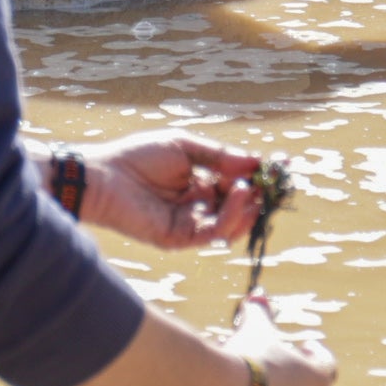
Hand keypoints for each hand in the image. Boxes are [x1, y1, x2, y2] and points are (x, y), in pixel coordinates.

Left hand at [77, 130, 265, 252]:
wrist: (102, 176)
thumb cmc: (137, 156)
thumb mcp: (184, 146)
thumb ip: (220, 156)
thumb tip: (255, 162)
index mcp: (200, 180)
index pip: (238, 181)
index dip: (260, 174)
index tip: (284, 163)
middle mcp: (199, 204)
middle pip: (239, 205)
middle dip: (259, 193)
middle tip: (272, 181)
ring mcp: (190, 223)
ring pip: (231, 223)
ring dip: (246, 207)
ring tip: (248, 188)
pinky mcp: (179, 238)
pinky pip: (213, 233)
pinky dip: (229, 218)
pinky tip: (235, 196)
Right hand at [227, 294, 336, 385]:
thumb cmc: (248, 356)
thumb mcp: (256, 329)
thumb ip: (259, 312)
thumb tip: (258, 294)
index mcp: (316, 380)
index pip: (327, 366)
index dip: (316, 355)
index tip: (303, 345)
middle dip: (293, 379)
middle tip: (278, 365)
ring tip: (251, 383)